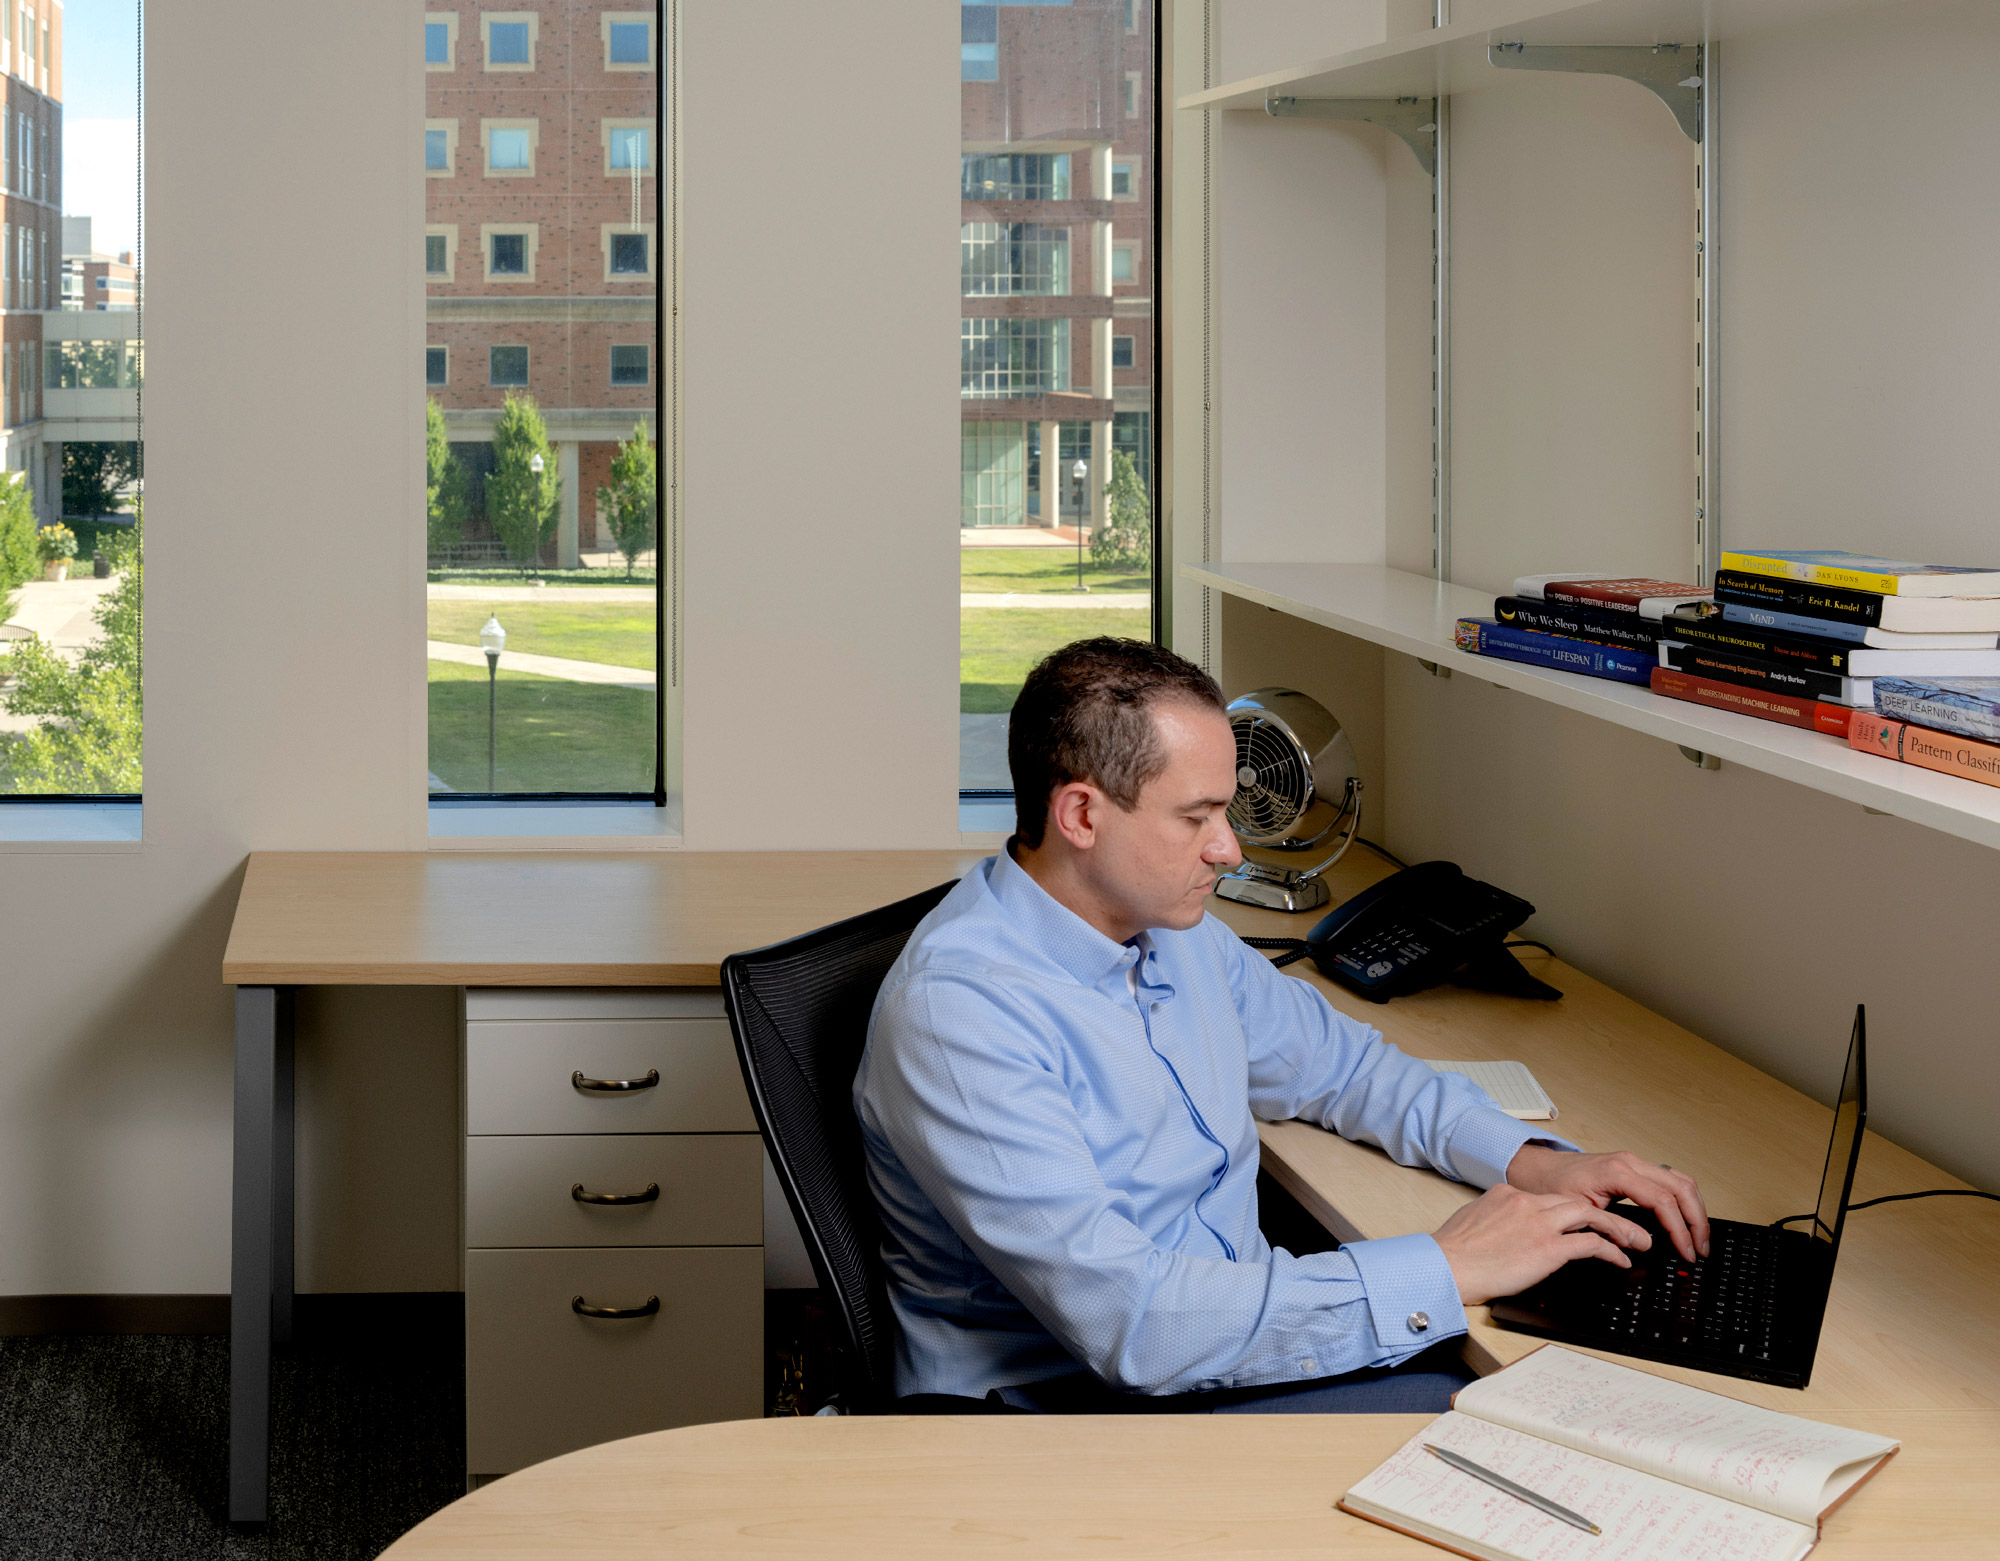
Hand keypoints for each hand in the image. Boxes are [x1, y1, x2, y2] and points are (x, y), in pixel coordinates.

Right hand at [1432, 1184, 1649, 1304]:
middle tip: (1625, 1227)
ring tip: (1637, 1240)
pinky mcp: (1548, 1248)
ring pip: (1591, 1216)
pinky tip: (1621, 1260)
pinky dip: (1611, 1251)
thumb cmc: (1453, 1252)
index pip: (1549, 1198)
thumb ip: (1496, 1218)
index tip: (1587, 1221)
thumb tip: (1507, 1228)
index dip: (1573, 1210)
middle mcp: (1527, 1202)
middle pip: (1576, 1202)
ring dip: (1618, 1228)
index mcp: (1508, 1194)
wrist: (1445, 1264)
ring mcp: (1539, 1224)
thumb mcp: (1474, 1221)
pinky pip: (1591, 1245)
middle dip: (1604, 1214)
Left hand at [1506, 1145, 1710, 1262]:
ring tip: (1699, 1238)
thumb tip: (1644, 1244)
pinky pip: (1670, 1179)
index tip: (1687, 1252)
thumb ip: (1611, 1228)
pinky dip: (1684, 1199)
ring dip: (1696, 1209)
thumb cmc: (1551, 1187)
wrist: (1537, 1168)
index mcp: (1617, 1172)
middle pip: (1681, 1188)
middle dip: (1697, 1220)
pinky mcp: (1635, 1167)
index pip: (1663, 1201)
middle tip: (1701, 1250)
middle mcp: (1630, 1162)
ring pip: (1681, 1180)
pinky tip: (1687, 1219)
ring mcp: (1634, 1162)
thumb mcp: (1578, 1212)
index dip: (1680, 1230)